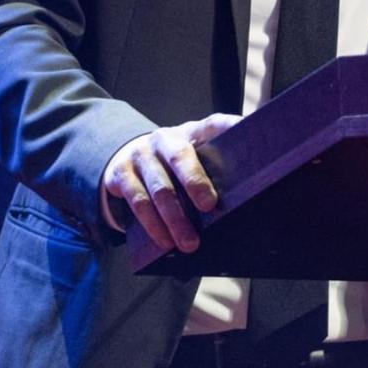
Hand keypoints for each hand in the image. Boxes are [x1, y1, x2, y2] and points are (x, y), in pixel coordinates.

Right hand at [101, 112, 240, 252]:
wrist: (127, 157)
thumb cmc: (172, 164)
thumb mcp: (193, 156)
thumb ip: (214, 164)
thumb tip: (246, 189)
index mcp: (190, 132)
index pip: (214, 124)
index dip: (230, 127)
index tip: (247, 134)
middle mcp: (164, 138)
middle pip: (180, 157)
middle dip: (195, 182)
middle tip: (209, 206)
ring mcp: (140, 155)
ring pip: (159, 189)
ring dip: (174, 219)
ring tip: (189, 243)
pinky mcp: (120, 173)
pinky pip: (137, 202)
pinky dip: (152, 225)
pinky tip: (164, 242)